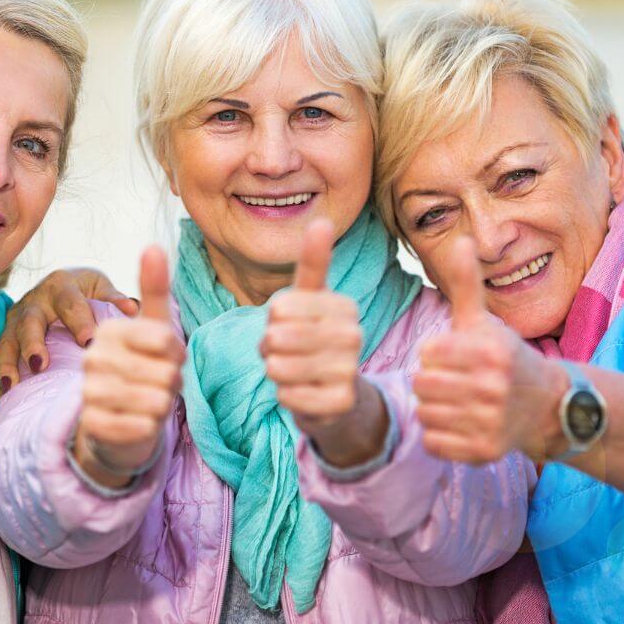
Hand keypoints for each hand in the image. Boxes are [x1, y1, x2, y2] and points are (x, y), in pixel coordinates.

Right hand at [0, 267, 137, 398]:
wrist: (61, 290)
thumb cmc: (87, 292)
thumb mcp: (100, 289)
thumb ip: (114, 299)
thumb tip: (132, 309)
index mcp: (61, 286)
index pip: (70, 303)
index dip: (79, 322)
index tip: (89, 343)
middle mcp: (34, 301)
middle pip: (30, 321)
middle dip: (33, 343)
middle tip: (40, 365)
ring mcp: (16, 320)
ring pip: (8, 341)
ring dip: (7, 363)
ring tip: (11, 384)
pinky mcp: (8, 339)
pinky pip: (0, 360)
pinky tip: (2, 397)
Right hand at [74, 247, 183, 487]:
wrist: (120, 421)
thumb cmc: (143, 368)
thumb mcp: (155, 328)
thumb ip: (154, 288)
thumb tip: (153, 246)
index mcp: (110, 330)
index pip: (165, 339)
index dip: (176, 354)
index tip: (165, 358)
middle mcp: (93, 358)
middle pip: (165, 373)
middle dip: (172, 383)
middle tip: (159, 384)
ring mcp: (89, 392)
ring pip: (155, 401)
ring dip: (163, 406)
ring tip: (151, 402)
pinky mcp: (92, 425)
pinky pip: (141, 427)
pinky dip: (151, 427)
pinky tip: (143, 423)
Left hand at [262, 220, 384, 466]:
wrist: (336, 396)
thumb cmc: (312, 340)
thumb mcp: (309, 299)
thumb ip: (313, 262)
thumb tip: (322, 220)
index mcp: (344, 306)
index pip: (279, 307)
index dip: (271, 320)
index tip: (289, 325)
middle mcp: (354, 335)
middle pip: (276, 337)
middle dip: (269, 348)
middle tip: (288, 352)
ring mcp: (349, 370)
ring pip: (279, 367)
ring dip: (276, 372)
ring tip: (294, 371)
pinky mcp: (340, 403)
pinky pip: (287, 396)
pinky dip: (286, 396)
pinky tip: (303, 393)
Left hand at [414, 237, 564, 464]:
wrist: (546, 406)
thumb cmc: (503, 356)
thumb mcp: (485, 320)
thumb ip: (467, 283)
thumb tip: (460, 240)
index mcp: (490, 350)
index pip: (427, 353)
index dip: (434, 354)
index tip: (454, 358)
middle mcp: (494, 386)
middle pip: (422, 384)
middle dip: (431, 382)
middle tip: (453, 383)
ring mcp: (491, 421)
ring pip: (425, 413)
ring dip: (433, 408)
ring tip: (456, 402)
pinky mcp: (485, 451)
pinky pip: (434, 442)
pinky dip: (439, 435)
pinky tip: (459, 424)